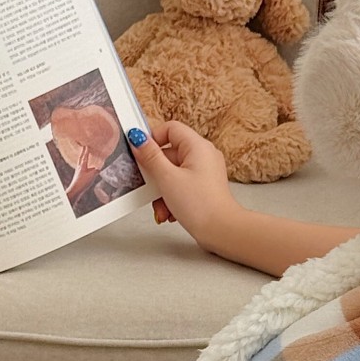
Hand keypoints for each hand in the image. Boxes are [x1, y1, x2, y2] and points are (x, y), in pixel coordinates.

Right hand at [127, 121, 241, 250]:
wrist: (222, 232)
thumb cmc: (200, 205)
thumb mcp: (167, 178)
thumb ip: (150, 157)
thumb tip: (138, 138)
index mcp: (197, 146)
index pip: (170, 128)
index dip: (153, 139)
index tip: (140, 153)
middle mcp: (204, 156)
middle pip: (169, 155)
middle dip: (156, 176)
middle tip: (150, 188)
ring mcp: (205, 172)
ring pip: (173, 174)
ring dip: (162, 192)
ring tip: (162, 208)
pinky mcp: (204, 188)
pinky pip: (181, 186)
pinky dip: (172, 198)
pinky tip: (170, 213)